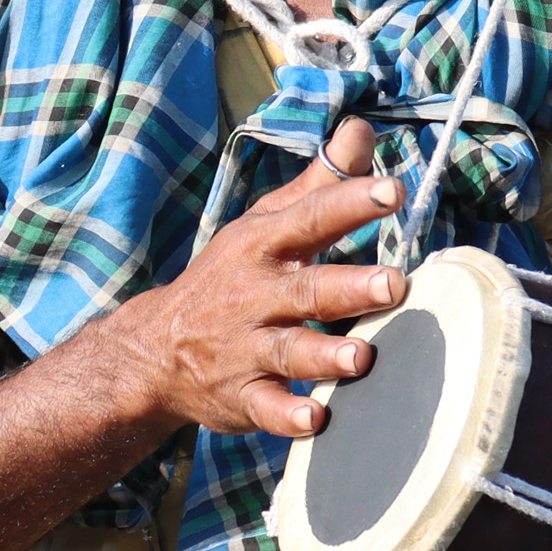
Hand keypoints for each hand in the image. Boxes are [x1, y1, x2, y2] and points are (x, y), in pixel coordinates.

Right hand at [100, 119, 410, 438]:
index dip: (349, 202)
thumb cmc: (231, 278)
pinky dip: (287, 417)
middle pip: (306, 289)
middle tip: (395, 284)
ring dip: (324, 355)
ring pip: (288, 352)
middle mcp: (255, 296)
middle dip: (349, 286)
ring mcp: (246, 349)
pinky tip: (316, 419)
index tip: (391, 190)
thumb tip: (362, 131)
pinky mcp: (241, 397)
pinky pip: (265, 409)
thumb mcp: (264, 225)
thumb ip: (320, 184)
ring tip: (361, 357)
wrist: (156, 350)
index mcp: (264, 247)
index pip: (309, 217)